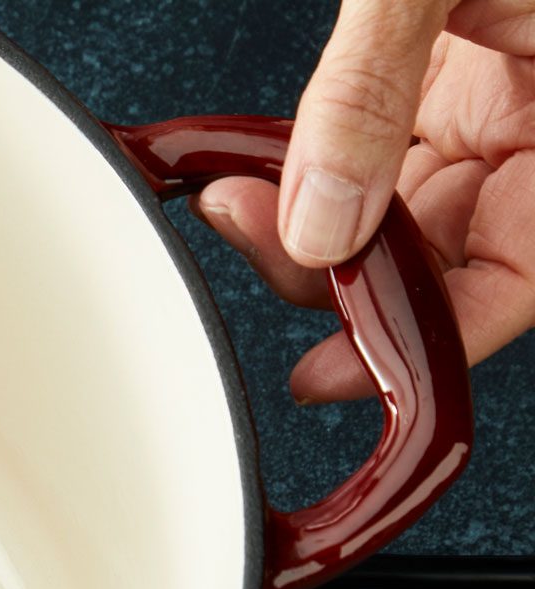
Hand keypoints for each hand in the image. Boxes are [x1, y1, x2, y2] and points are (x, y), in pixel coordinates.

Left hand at [195, 0, 534, 400]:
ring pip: (397, 209)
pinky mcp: (449, 67)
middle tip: (247, 233)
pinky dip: (307, 162)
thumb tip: (320, 219)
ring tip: (231, 195)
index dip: (428, 339)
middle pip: (443, 252)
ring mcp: (499, 94)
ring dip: (308, 218)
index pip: (516, 278)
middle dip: (336, 263)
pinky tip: (251, 163)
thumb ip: (374, 94)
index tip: (332, 370)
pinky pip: (375, 147)